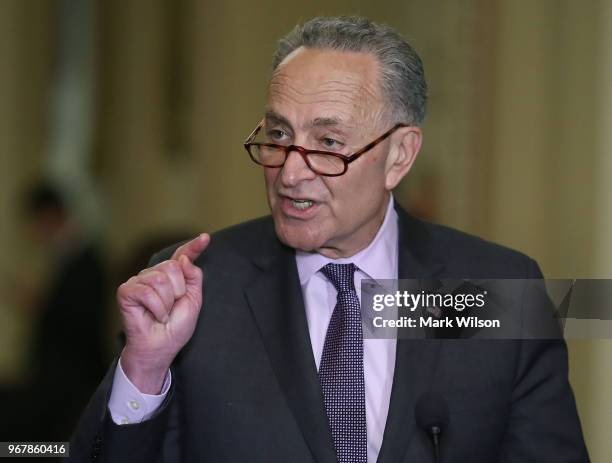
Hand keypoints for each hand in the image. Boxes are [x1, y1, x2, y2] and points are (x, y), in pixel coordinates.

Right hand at [117, 233, 209, 392]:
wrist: (161, 346)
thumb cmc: (175, 327)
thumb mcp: (193, 301)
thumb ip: (193, 277)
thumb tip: (183, 259)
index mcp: (172, 277)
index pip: (182, 256)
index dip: (193, 247)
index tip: (205, 238)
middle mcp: (154, 274)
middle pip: (172, 267)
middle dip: (178, 291)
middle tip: (171, 308)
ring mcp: (139, 281)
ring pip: (160, 279)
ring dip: (166, 303)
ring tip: (162, 314)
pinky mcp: (126, 291)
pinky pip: (147, 291)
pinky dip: (156, 307)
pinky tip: (153, 315)